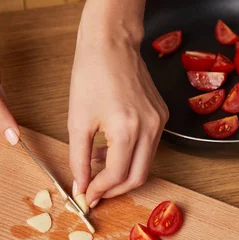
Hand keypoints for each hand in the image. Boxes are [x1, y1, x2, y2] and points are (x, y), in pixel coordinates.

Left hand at [68, 38, 167, 207]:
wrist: (111, 43)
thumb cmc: (91, 75)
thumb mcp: (77, 121)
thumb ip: (79, 159)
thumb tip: (80, 186)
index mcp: (127, 130)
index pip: (116, 175)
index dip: (100, 190)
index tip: (86, 196)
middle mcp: (150, 128)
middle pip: (138, 177)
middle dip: (115, 190)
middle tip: (95, 192)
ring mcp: (160, 122)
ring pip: (145, 164)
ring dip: (122, 173)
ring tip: (97, 167)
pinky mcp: (162, 116)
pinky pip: (149, 147)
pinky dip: (130, 156)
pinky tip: (109, 148)